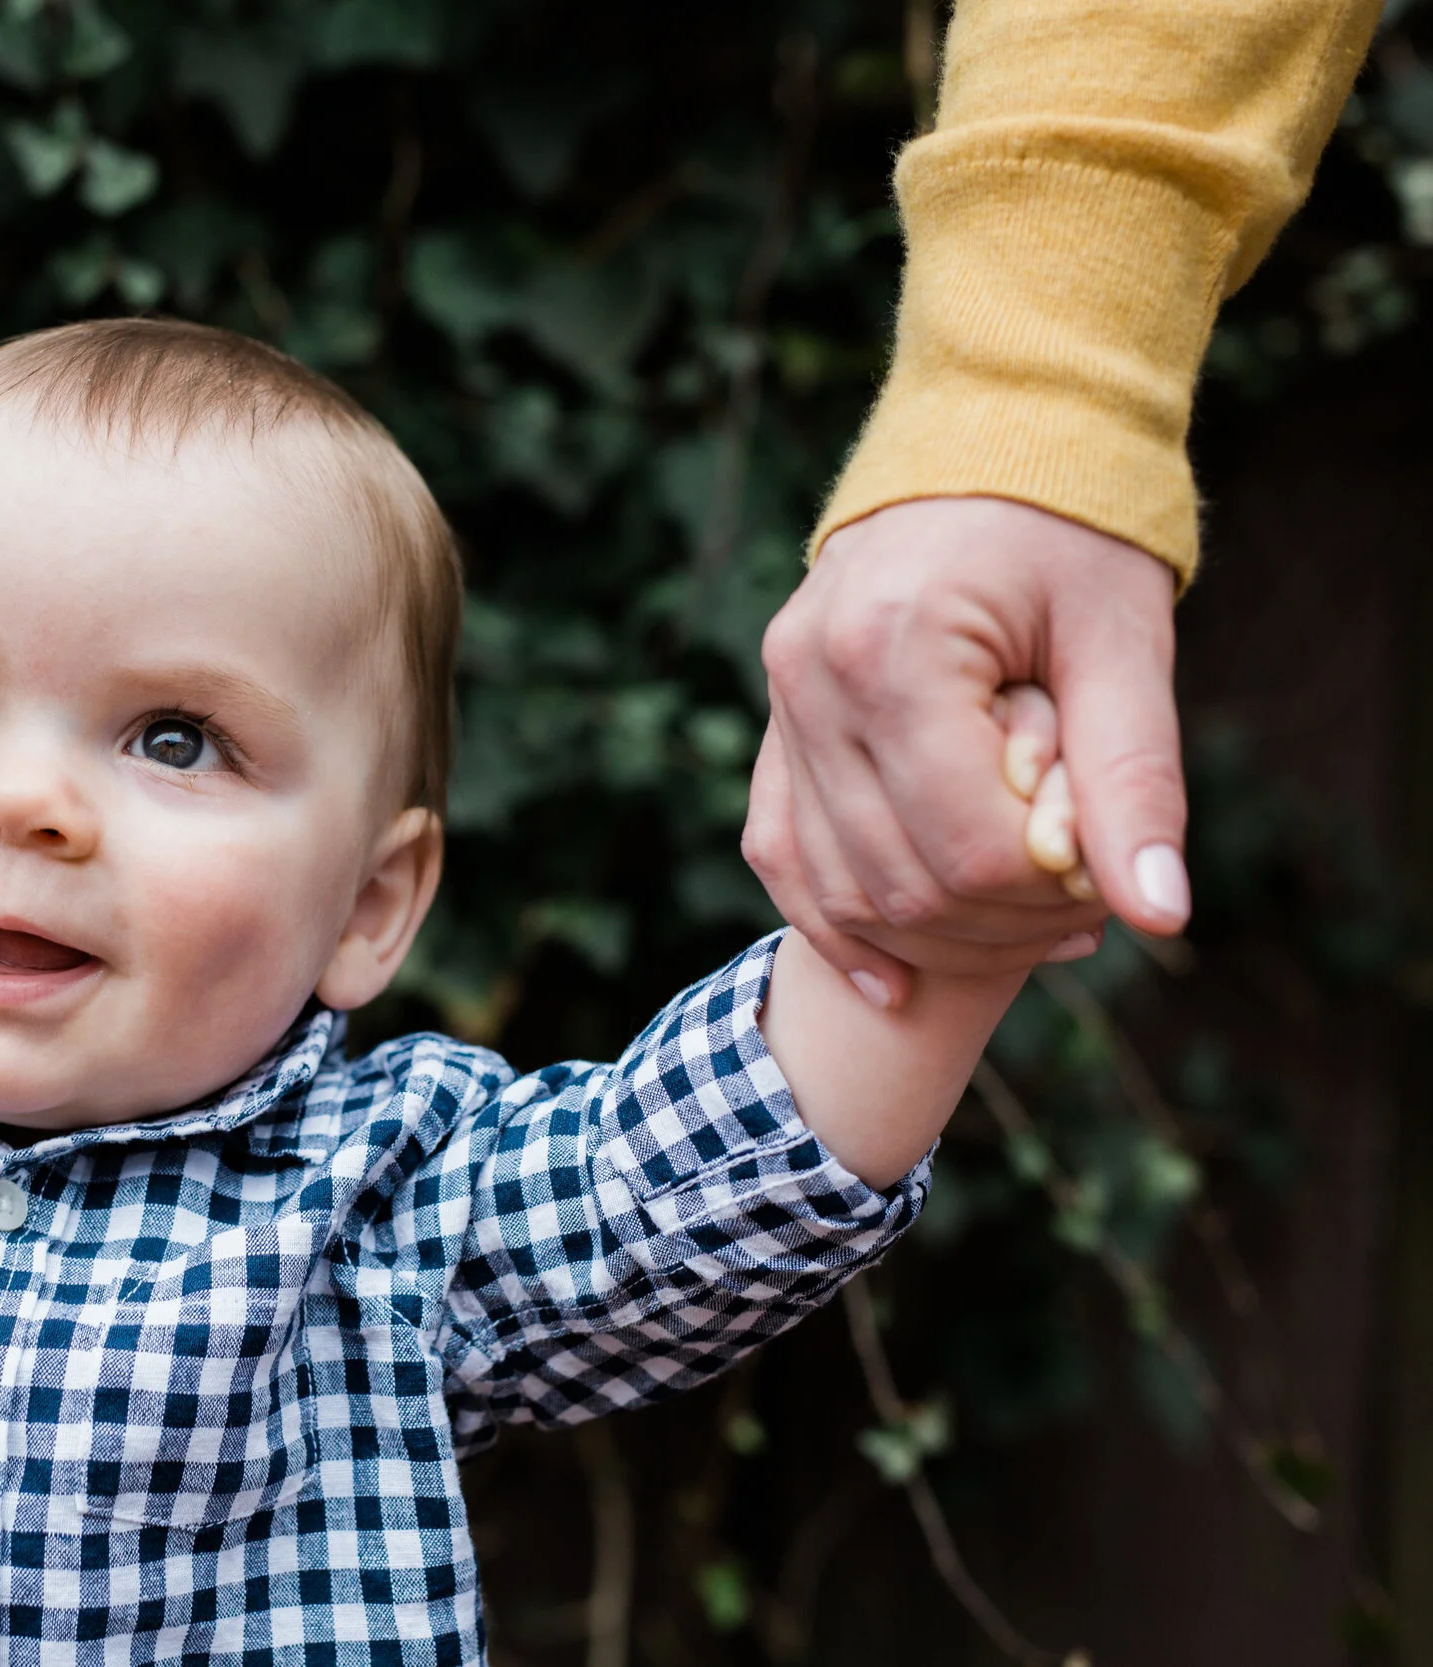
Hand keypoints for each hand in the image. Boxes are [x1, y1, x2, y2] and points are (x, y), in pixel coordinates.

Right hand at [745, 497, 1186, 1007]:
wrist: (990, 431)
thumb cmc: (1072, 527)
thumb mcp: (1124, 643)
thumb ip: (1133, 780)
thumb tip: (1161, 914)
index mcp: (896, 651)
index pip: (966, 844)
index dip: (1048, 893)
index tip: (1111, 880)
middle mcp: (813, 679)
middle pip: (899, 878)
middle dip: (999, 925)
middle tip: (1081, 915)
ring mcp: (781, 698)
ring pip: (834, 881)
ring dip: (931, 937)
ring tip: (1021, 930)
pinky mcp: (775, 716)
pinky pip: (780, 848)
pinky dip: (831, 923)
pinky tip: (890, 977)